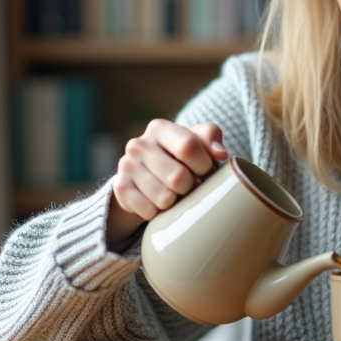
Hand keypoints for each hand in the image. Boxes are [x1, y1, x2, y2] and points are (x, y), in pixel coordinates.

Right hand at [107, 119, 227, 244]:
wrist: (144, 176)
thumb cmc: (178, 156)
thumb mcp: (195, 140)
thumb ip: (210, 136)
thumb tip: (220, 153)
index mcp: (159, 128)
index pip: (188, 146)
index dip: (203, 164)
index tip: (205, 170)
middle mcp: (138, 144)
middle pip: (178, 177)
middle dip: (191, 186)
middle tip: (190, 185)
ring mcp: (126, 166)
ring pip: (165, 198)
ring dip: (176, 201)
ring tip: (175, 193)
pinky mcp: (120, 189)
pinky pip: (149, 211)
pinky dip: (159, 212)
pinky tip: (158, 202)